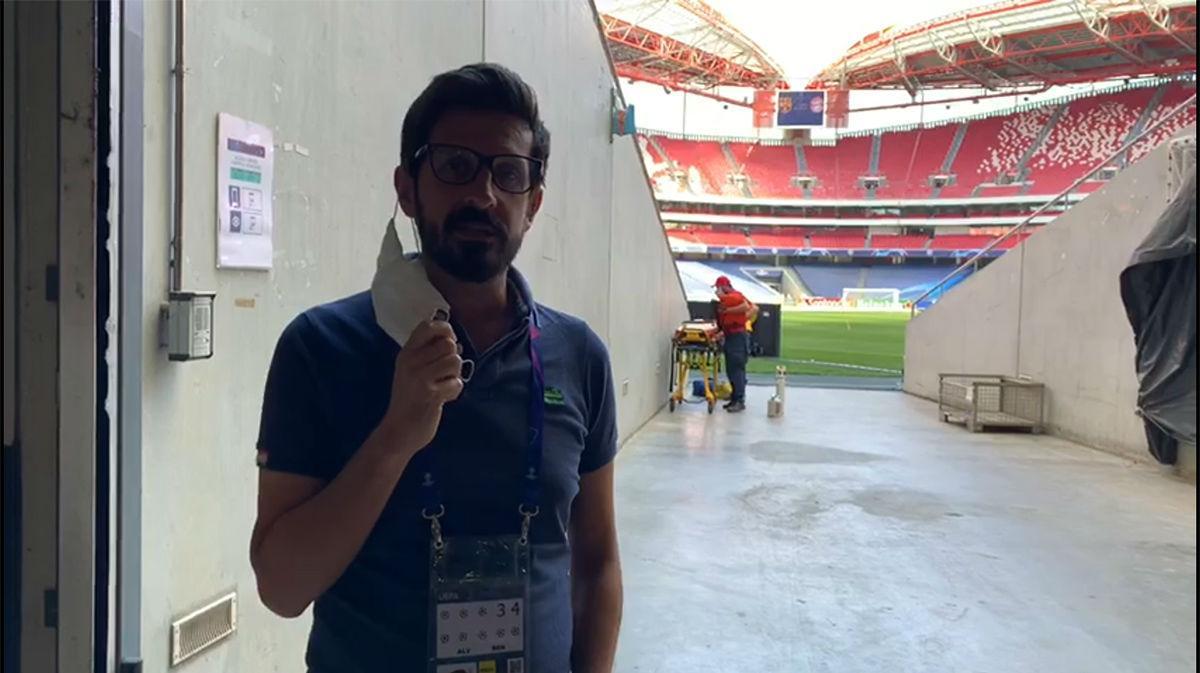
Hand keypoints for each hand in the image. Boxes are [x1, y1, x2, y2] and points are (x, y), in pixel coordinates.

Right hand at [379, 318, 463, 455]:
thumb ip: (428, 353)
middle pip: (449, 344)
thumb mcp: (411, 370)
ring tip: (443, 385)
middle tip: (444, 374)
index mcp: (406, 352)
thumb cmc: (410, 399)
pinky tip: (443, 399)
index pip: (428, 325)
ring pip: (455, 361)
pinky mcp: (431, 394)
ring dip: (455, 375)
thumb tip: (454, 339)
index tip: (448, 342)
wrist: (399, 430)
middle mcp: (411, 361)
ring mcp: (420, 377)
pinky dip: (454, 392)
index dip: (445, 329)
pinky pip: (457, 383)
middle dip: (453, 358)